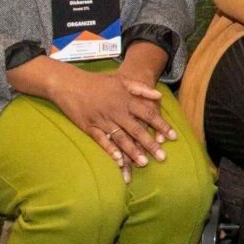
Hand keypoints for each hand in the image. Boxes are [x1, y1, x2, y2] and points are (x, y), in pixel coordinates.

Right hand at [41, 61, 177, 175]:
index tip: (173, 137)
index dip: (162, 126)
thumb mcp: (121, 80)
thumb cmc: (99, 82)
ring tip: (144, 163)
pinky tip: (119, 161)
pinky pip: (102, 141)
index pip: (148, 114)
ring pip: (121, 138)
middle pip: (136, 129)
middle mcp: (117, 111)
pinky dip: (110, 150)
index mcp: (126, 99)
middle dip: (150, 144)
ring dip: (132, 151)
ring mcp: (103, 120)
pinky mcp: (90, 127)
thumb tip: (159, 97)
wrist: (70, 84)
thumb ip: (141, 89)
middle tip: (162, 157)